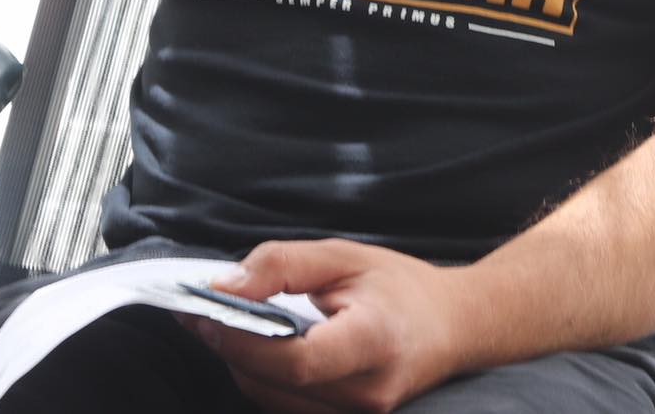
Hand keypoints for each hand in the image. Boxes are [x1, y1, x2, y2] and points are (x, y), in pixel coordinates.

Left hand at [190, 239, 473, 413]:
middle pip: (276, 385)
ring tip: (223, 324)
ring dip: (241, 364)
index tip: (206, 311)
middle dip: (230, 349)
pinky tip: (255, 347)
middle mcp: (368, 392)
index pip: (295, 361)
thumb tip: (225, 286)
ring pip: (274, 400)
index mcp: (373, 342)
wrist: (454, 327)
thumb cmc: (401, 287)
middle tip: (200, 310)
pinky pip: (288, 406)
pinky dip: (263, 378)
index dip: (242, 342)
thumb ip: (283, 265)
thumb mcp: (345, 256)